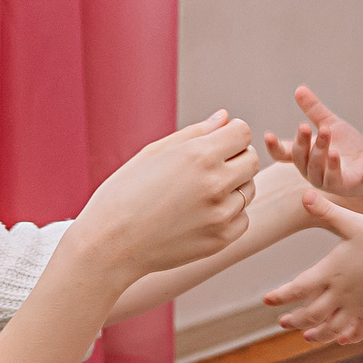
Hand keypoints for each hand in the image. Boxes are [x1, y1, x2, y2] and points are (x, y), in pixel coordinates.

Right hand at [73, 112, 258, 280]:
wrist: (110, 245)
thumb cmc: (124, 194)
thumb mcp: (153, 154)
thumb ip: (195, 133)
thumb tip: (225, 117)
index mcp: (198, 155)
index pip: (243, 132)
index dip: (230, 134)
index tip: (214, 143)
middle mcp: (215, 183)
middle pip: (251, 160)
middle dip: (235, 158)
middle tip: (206, 168)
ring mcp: (221, 214)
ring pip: (248, 190)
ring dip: (232, 187)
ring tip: (198, 194)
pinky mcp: (221, 239)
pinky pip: (242, 218)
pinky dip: (228, 215)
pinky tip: (200, 215)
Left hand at [263, 188, 362, 344]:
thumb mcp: (353, 222)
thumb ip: (327, 211)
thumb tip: (304, 194)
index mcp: (331, 272)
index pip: (297, 288)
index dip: (280, 296)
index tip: (267, 301)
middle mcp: (341, 293)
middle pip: (311, 314)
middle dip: (295, 320)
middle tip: (283, 323)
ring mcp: (357, 306)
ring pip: (332, 327)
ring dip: (317, 334)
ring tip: (306, 336)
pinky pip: (358, 330)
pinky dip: (347, 337)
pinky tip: (341, 340)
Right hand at [264, 86, 362, 196]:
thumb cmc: (351, 146)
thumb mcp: (331, 123)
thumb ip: (314, 110)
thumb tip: (299, 89)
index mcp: (305, 156)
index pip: (283, 154)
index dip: (274, 147)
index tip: (268, 135)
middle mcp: (310, 170)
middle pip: (298, 158)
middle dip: (301, 142)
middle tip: (303, 126)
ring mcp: (324, 180)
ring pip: (314, 167)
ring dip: (318, 149)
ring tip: (326, 132)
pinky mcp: (341, 187)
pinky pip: (332, 178)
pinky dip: (332, 165)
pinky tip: (334, 153)